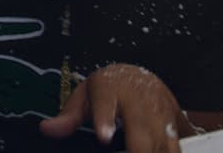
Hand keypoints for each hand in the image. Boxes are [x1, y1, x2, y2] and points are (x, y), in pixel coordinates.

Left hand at [39, 63, 192, 152]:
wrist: (141, 77)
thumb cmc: (109, 89)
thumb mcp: (85, 96)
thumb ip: (68, 116)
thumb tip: (46, 129)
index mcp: (111, 88)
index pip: (106, 104)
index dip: (105, 121)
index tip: (103, 136)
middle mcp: (138, 101)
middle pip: (141, 132)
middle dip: (137, 149)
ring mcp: (160, 115)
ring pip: (162, 144)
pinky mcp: (176, 129)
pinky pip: (175, 150)